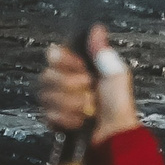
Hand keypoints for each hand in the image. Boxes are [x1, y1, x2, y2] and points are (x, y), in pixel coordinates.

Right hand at [37, 24, 141, 142]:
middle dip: (69, 84)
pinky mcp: (53, 120)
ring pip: (45, 96)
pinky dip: (65, 118)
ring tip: (88, 109)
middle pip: (46, 74)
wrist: (113, 135)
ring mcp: (57, 102)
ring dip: (70, 104)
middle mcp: (65, 82)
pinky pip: (46, 114)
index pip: (54, 54)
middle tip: (89, 90)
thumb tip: (96, 28)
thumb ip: (102, 53)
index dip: (65, 61)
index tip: (81, 67)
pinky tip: (79, 121)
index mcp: (80, 67)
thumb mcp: (116, 75)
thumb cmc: (118, 105)